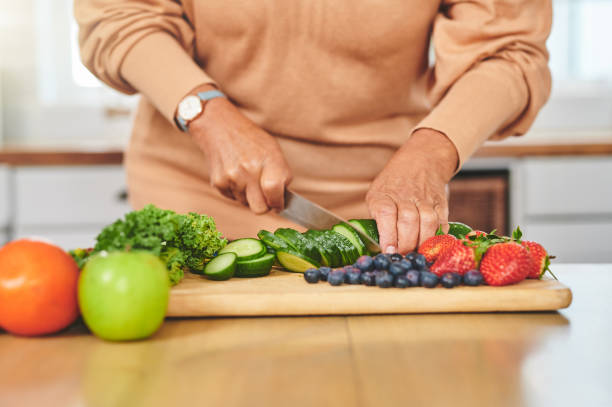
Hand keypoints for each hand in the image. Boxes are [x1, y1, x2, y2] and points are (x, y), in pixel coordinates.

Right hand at [188, 86, 291, 213]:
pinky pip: (233, 198)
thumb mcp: (273, 150)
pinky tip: (235, 175)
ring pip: (246, 204)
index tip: (279, 204)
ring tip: (246, 176)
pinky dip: (236, 191)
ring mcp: (232, 177)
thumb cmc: (251, 139)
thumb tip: (282, 200)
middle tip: (265, 196)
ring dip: (249, 196)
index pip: (275, 192)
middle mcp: (250, 169)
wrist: (219, 127)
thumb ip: (281, 174)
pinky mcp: (218, 183)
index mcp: (268, 159)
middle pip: (260, 209)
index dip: (278, 203)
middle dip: (264, 206)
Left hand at [366, 129, 457, 253]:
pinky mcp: (440, 203)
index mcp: (384, 194)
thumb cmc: (393, 185)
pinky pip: (441, 222)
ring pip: (428, 222)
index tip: (388, 251)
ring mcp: (425, 199)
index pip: (386, 214)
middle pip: (408, 221)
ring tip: (417, 254)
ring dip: (423, 242)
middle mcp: (404, 195)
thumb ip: (377, 218)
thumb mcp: (377, 195)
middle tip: (402, 257)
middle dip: (406, 244)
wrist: (421, 160)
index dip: (388, 234)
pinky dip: (437, 237)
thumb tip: (375, 248)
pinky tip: (430, 245)